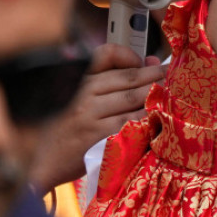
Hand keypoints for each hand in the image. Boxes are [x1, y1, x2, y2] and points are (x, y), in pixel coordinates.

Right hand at [29, 44, 165, 190]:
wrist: (43, 162)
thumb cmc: (68, 128)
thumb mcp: (80, 98)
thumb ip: (113, 78)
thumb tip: (152, 61)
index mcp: (79, 80)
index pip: (106, 54)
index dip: (131, 56)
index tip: (146, 63)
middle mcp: (83, 94)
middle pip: (129, 78)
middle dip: (155, 77)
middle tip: (173, 80)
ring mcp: (90, 116)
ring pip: (134, 99)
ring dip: (156, 97)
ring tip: (171, 98)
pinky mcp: (98, 137)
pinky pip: (132, 123)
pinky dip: (149, 119)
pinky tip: (159, 119)